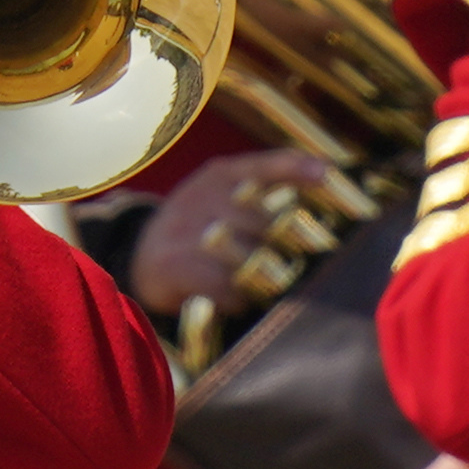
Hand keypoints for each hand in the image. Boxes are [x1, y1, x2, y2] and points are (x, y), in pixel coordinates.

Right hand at [128, 147, 349, 316]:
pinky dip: (236, 298)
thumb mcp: (228, 197)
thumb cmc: (202, 227)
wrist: (140, 253)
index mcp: (222, 175)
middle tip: (309, 264)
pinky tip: (238, 301)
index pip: (263, 166)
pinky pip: (220, 284)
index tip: (326, 174)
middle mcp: (203, 194)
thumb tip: (327, 188)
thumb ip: (270, 190)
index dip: (295, 168)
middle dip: (289, 247)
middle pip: (263, 221)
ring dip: (265, 277)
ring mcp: (184, 228)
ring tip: (270, 286)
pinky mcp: (170, 262)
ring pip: (245, 255)